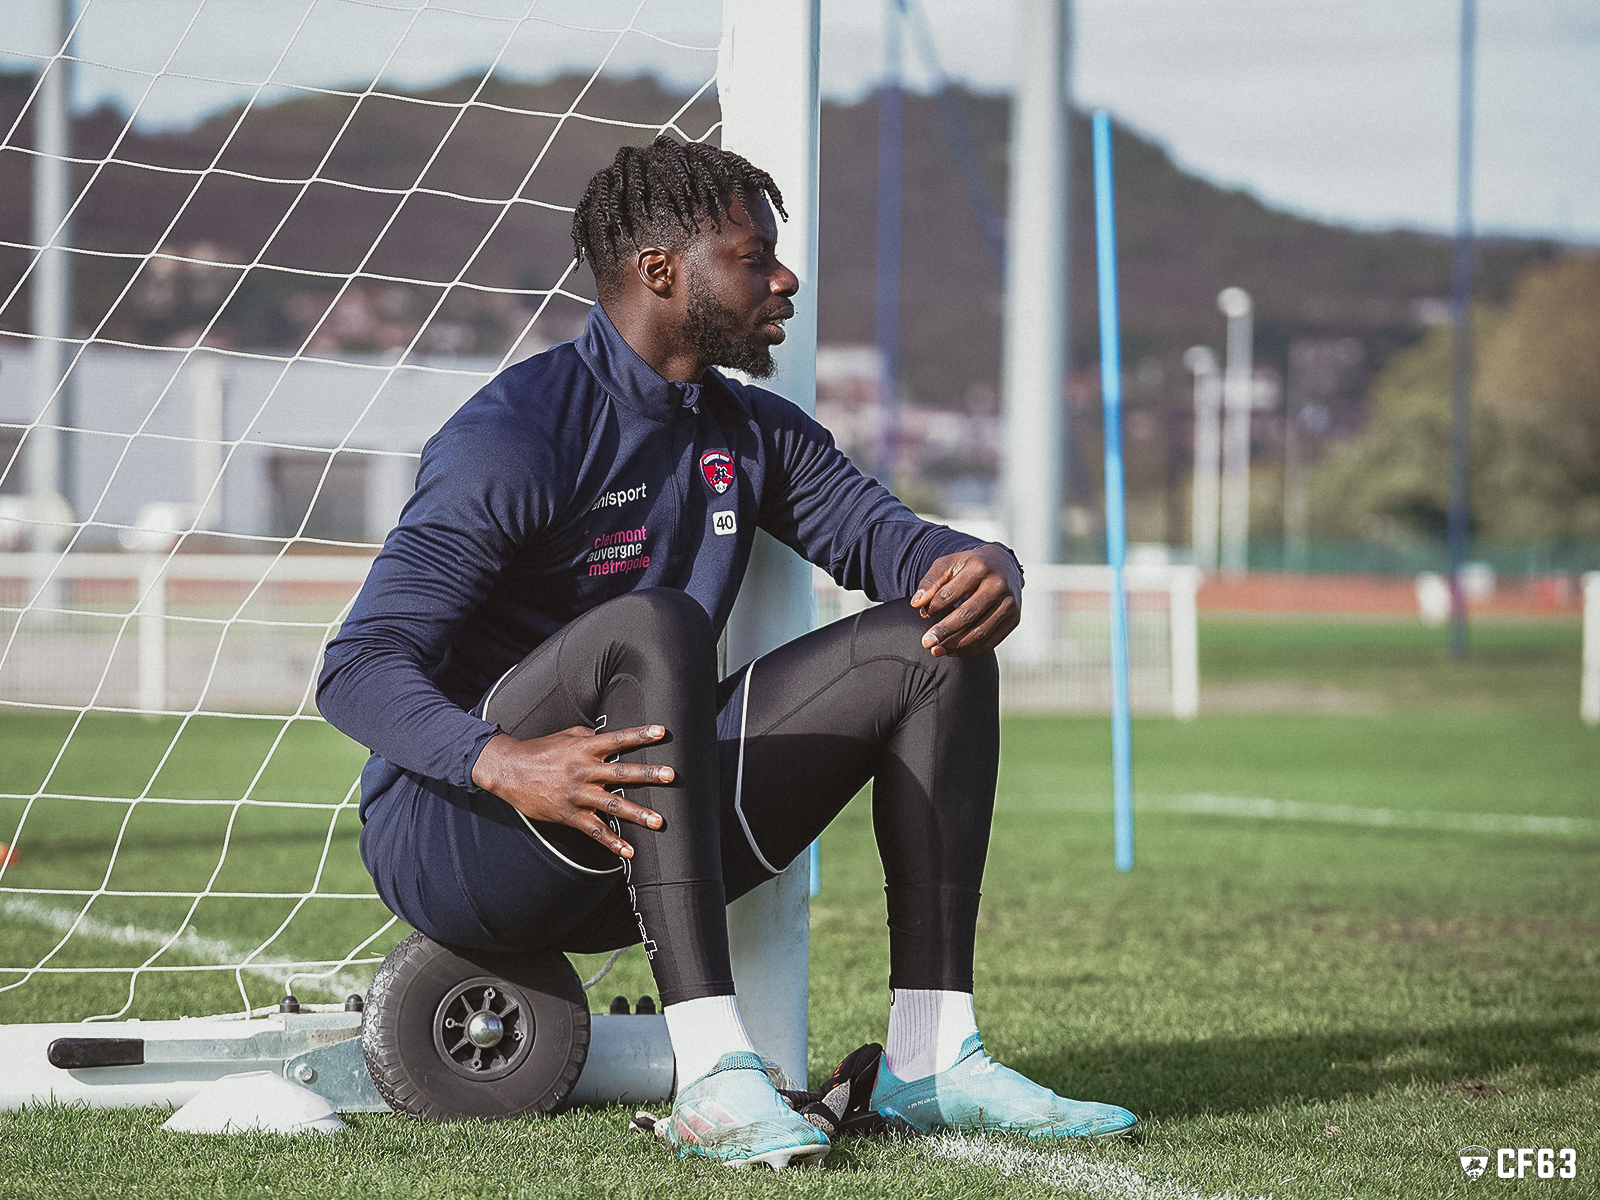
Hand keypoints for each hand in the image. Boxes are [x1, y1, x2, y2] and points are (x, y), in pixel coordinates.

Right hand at [470, 724, 669, 858]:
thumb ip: (590, 736)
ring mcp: (577, 794)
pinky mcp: (569, 814)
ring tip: (658, 821)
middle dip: (647, 774)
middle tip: (669, 775)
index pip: (617, 739)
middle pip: (620, 772)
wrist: (509, 770)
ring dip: (637, 813)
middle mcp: (583, 770)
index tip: (661, 732)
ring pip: (611, 805)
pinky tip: (629, 851)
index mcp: (584, 748)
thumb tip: (607, 735)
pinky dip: (612, 843)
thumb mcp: (566, 736)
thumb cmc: (540, 750)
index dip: (639, 735)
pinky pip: (594, 830)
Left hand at [910, 543, 1022, 656]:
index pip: (951, 593)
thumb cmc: (970, 566)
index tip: (923, 615)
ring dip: (956, 645)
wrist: (1004, 565)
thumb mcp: (949, 564)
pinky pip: (991, 641)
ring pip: (980, 632)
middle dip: (944, 631)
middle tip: (926, 643)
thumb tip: (917, 603)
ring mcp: (1010, 604)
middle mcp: (998, 586)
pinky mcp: (1015, 619)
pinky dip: (971, 650)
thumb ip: (930, 581)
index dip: (934, 606)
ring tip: (937, 650)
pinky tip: (954, 651)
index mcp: (980, 568)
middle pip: (968, 615)